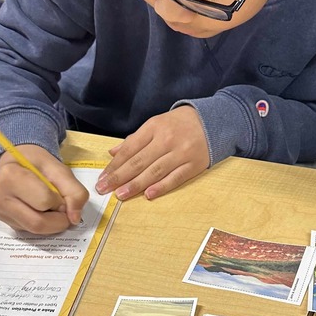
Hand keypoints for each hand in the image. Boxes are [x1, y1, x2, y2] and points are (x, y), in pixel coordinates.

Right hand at [0, 145, 88, 233]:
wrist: (18, 163)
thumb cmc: (38, 164)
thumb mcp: (60, 169)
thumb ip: (74, 192)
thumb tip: (74, 219)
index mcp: (10, 176)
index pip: (44, 201)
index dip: (60, 201)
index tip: (60, 192)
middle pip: (38, 223)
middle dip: (58, 219)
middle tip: (63, 208)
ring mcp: (0, 212)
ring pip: (34, 230)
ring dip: (52, 223)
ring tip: (51, 207)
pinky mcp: (5, 223)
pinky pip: (30, 232)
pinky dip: (43, 225)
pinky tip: (41, 211)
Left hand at [95, 107, 209, 200]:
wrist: (213, 121)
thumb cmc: (179, 124)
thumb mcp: (156, 124)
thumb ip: (135, 139)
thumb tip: (113, 153)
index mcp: (154, 127)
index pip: (130, 149)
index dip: (115, 165)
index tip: (103, 177)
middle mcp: (166, 139)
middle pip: (139, 161)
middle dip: (119, 177)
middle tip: (104, 189)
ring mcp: (181, 153)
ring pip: (155, 171)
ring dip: (136, 185)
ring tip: (121, 195)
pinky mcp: (194, 165)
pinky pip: (175, 178)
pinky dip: (162, 186)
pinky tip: (148, 194)